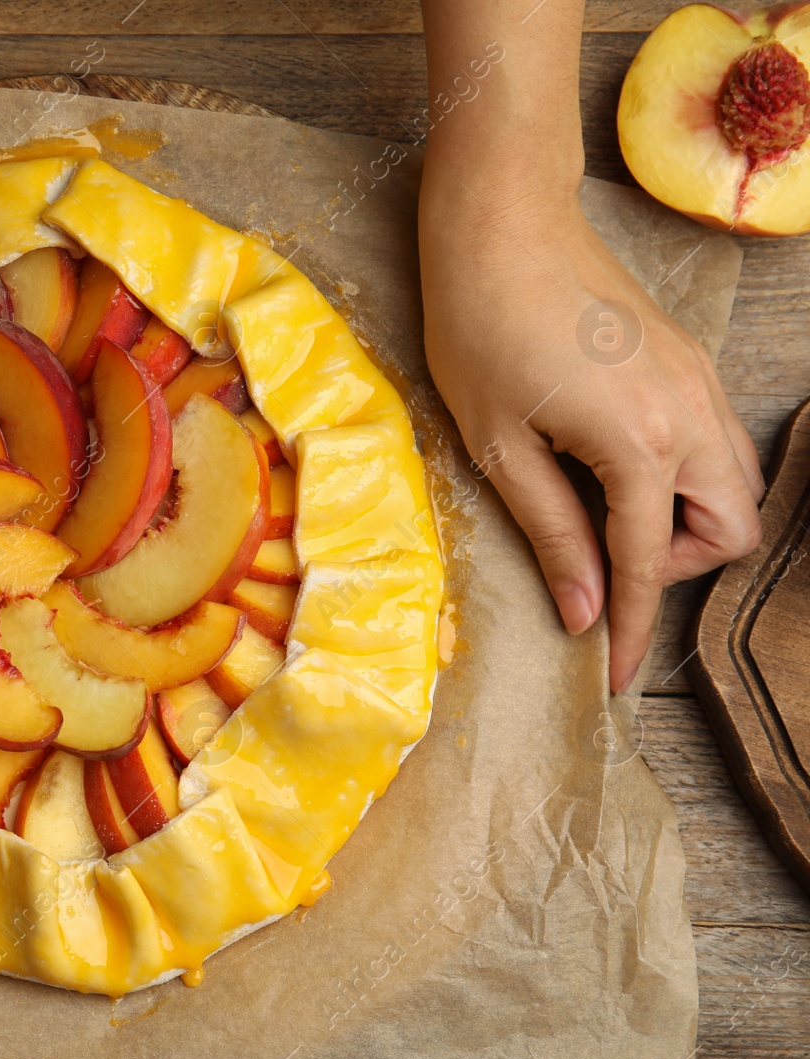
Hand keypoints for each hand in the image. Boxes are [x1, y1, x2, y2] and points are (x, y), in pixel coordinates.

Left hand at [420, 175, 762, 690]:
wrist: (502, 222)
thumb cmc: (480, 325)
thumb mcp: (500, 445)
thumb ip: (552, 530)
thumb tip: (584, 609)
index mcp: (642, 444)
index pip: (645, 566)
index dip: (628, 629)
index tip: (611, 677)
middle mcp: (692, 414)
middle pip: (729, 530)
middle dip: (672, 567)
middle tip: (597, 562)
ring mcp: (700, 381)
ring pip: (737, 484)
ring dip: (687, 521)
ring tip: (603, 518)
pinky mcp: (688, 360)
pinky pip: (719, 441)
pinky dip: (686, 476)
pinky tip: (615, 470)